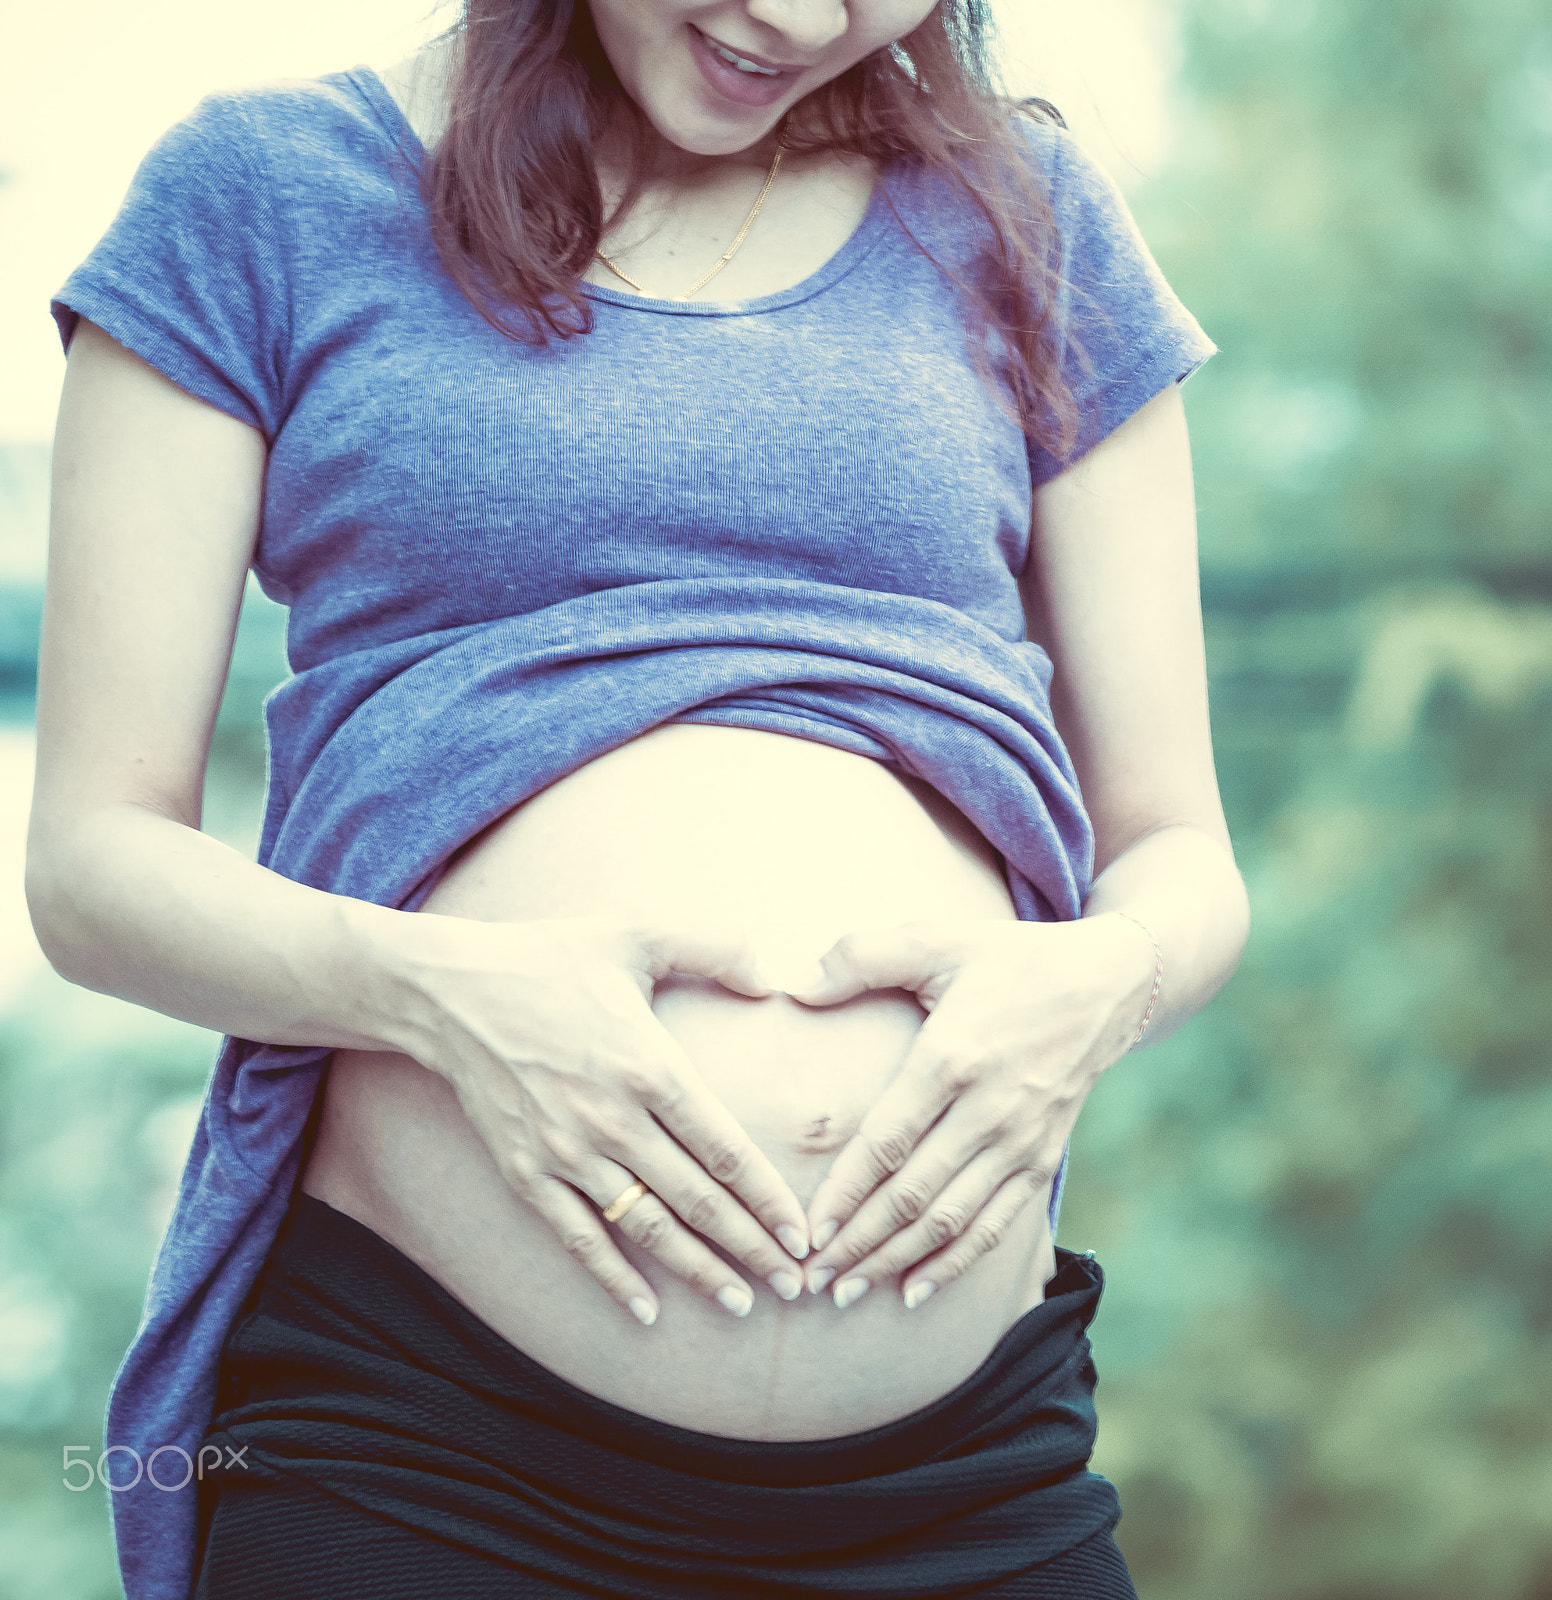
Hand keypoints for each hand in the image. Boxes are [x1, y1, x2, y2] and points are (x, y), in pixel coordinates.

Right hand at [392, 913, 811, 1325]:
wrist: (448, 991)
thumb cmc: (549, 958)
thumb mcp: (637, 932)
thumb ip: (714, 947)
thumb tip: (775, 976)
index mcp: (649, 1067)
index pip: (725, 1150)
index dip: (768, 1199)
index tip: (801, 1234)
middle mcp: (612, 1120)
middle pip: (697, 1201)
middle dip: (750, 1248)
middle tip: (794, 1286)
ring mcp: (566, 1152)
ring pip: (645, 1227)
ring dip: (696, 1271)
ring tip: (740, 1303)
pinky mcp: (524, 1171)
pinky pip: (577, 1237)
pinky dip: (612, 1277)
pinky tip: (646, 1310)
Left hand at [786, 914, 1154, 1309]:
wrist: (1106, 985)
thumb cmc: (1006, 961)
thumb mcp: (936, 940)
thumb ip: (862, 956)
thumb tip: (794, 984)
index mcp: (954, 1058)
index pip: (888, 1142)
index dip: (844, 1193)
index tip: (807, 1231)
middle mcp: (989, 1110)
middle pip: (913, 1195)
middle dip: (857, 1243)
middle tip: (809, 1279)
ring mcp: (1021, 1142)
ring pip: (949, 1220)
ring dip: (895, 1263)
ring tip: (847, 1293)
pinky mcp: (1042, 1160)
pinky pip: (994, 1227)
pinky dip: (953, 1265)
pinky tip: (914, 1293)